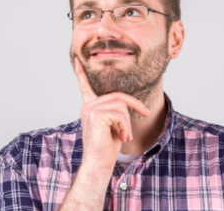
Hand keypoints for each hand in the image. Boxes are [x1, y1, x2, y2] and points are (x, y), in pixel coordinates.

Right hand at [74, 57, 150, 171]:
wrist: (99, 164)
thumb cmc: (107, 146)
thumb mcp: (114, 124)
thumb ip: (115, 111)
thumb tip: (125, 104)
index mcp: (90, 106)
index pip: (85, 86)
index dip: (81, 73)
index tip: (77, 59)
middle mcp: (87, 106)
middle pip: (118, 96)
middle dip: (135, 105)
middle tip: (145, 113)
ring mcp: (90, 110)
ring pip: (121, 105)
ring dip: (128, 122)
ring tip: (125, 135)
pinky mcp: (96, 116)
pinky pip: (120, 114)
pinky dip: (126, 126)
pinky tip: (122, 136)